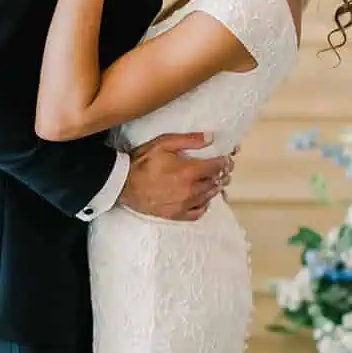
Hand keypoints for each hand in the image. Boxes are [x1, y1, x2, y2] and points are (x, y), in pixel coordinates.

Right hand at [121, 133, 235, 221]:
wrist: (123, 185)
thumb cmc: (142, 162)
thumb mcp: (163, 143)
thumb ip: (189, 140)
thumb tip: (211, 138)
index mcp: (189, 171)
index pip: (217, 167)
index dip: (225, 162)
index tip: (228, 158)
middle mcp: (190, 190)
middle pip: (215, 182)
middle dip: (222, 174)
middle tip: (224, 169)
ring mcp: (184, 204)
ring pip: (209, 197)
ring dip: (215, 188)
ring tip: (217, 181)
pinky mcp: (176, 215)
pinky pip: (198, 212)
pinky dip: (204, 205)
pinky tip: (204, 199)